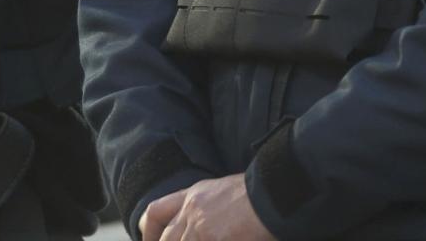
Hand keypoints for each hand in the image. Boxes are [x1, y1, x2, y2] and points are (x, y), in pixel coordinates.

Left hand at [140, 174, 274, 240]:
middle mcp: (193, 209)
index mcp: (195, 194)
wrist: (276, 190)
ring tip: (209, 240)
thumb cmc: (262, 192)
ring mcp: (201, 226)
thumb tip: (210, 226)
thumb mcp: (227, 192)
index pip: (156, 211)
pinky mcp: (214, 238)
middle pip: (166, 238)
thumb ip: (211, 207)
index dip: (149, 232)